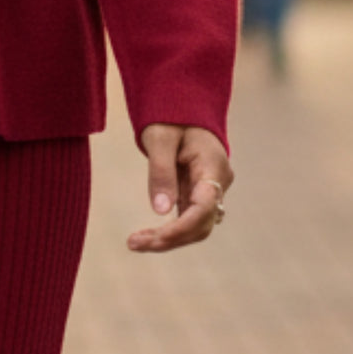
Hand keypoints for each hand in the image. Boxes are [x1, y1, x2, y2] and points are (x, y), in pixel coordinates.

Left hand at [128, 124, 233, 252]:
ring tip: (135, 243)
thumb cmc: (170, 118)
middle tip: (133, 244)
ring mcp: (211, 190)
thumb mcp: (160, 139)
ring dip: (168, 238)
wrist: (181, 109)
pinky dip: (169, 229)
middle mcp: (218, 182)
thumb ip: (161, 172)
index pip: (203, 208)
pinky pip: (188, 219)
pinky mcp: (199, 194)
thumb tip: (160, 211)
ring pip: (196, 226)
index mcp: (213, 166)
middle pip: (201, 224)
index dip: (180, 228)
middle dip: (170, 239)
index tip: (155, 239)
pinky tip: (145, 236)